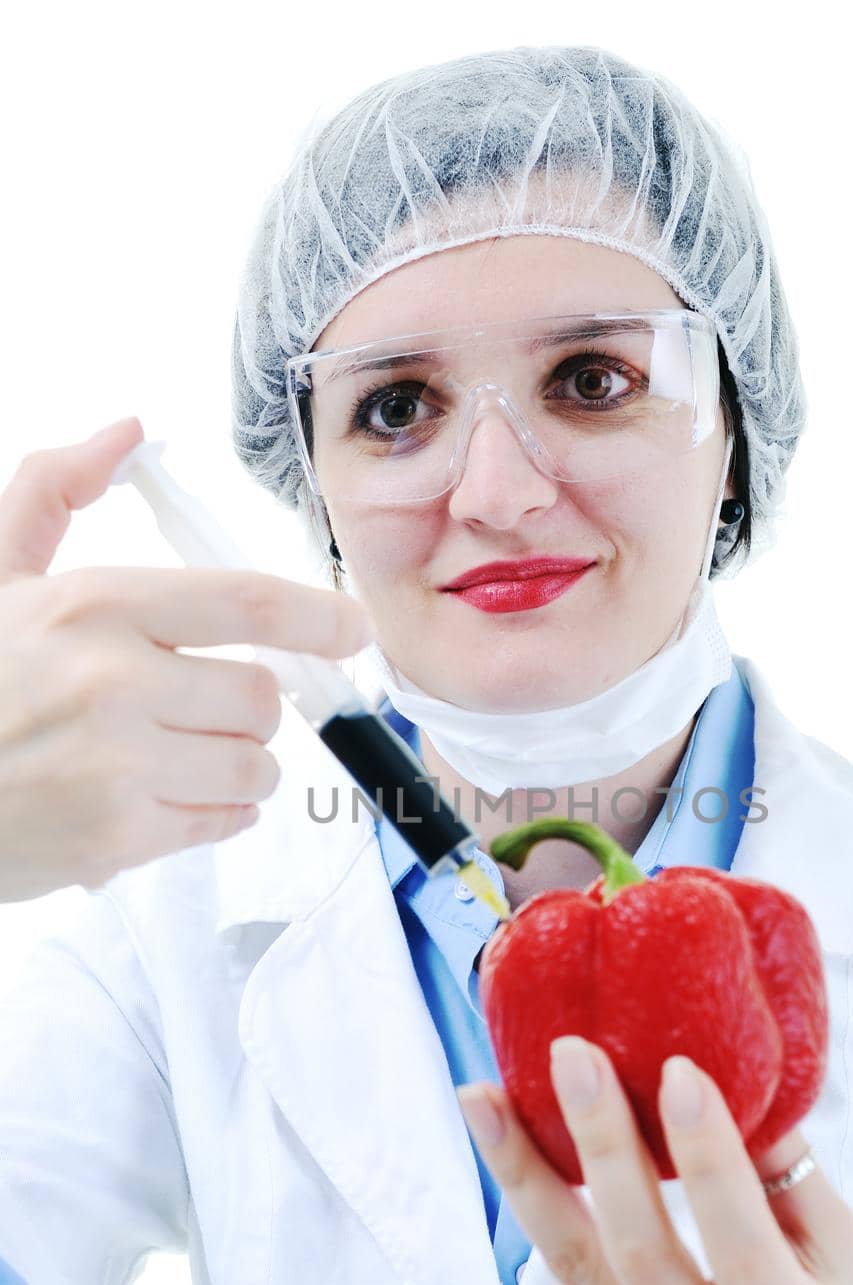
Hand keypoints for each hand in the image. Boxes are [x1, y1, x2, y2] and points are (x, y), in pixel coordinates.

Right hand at [0, 417, 372, 900]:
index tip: (355, 630)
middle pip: (261, 698)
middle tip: (202, 711)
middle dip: (249, 708)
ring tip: (180, 759)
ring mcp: (118, 767)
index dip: (318, 618)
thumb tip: (125, 432)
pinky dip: (216, 813)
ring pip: (254, 768)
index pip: (244, 605)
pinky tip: (169, 798)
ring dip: (237, 766)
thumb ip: (53, 494)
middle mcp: (114, 683)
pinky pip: (224, 822)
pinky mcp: (118, 839)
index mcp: (93, 605)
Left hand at [457, 1035, 852, 1284]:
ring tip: (483, 1098)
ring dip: (524, 1174)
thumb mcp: (848, 1267)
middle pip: (638, 1252)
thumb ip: (792, 1181)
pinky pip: (570, 1277)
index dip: (708, 1158)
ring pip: (574, 1266)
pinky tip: (509, 1143)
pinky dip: (539, 1205)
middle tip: (571, 1055)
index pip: (740, 1246)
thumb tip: (738, 1079)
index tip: (678, 1069)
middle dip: (600, 1145)